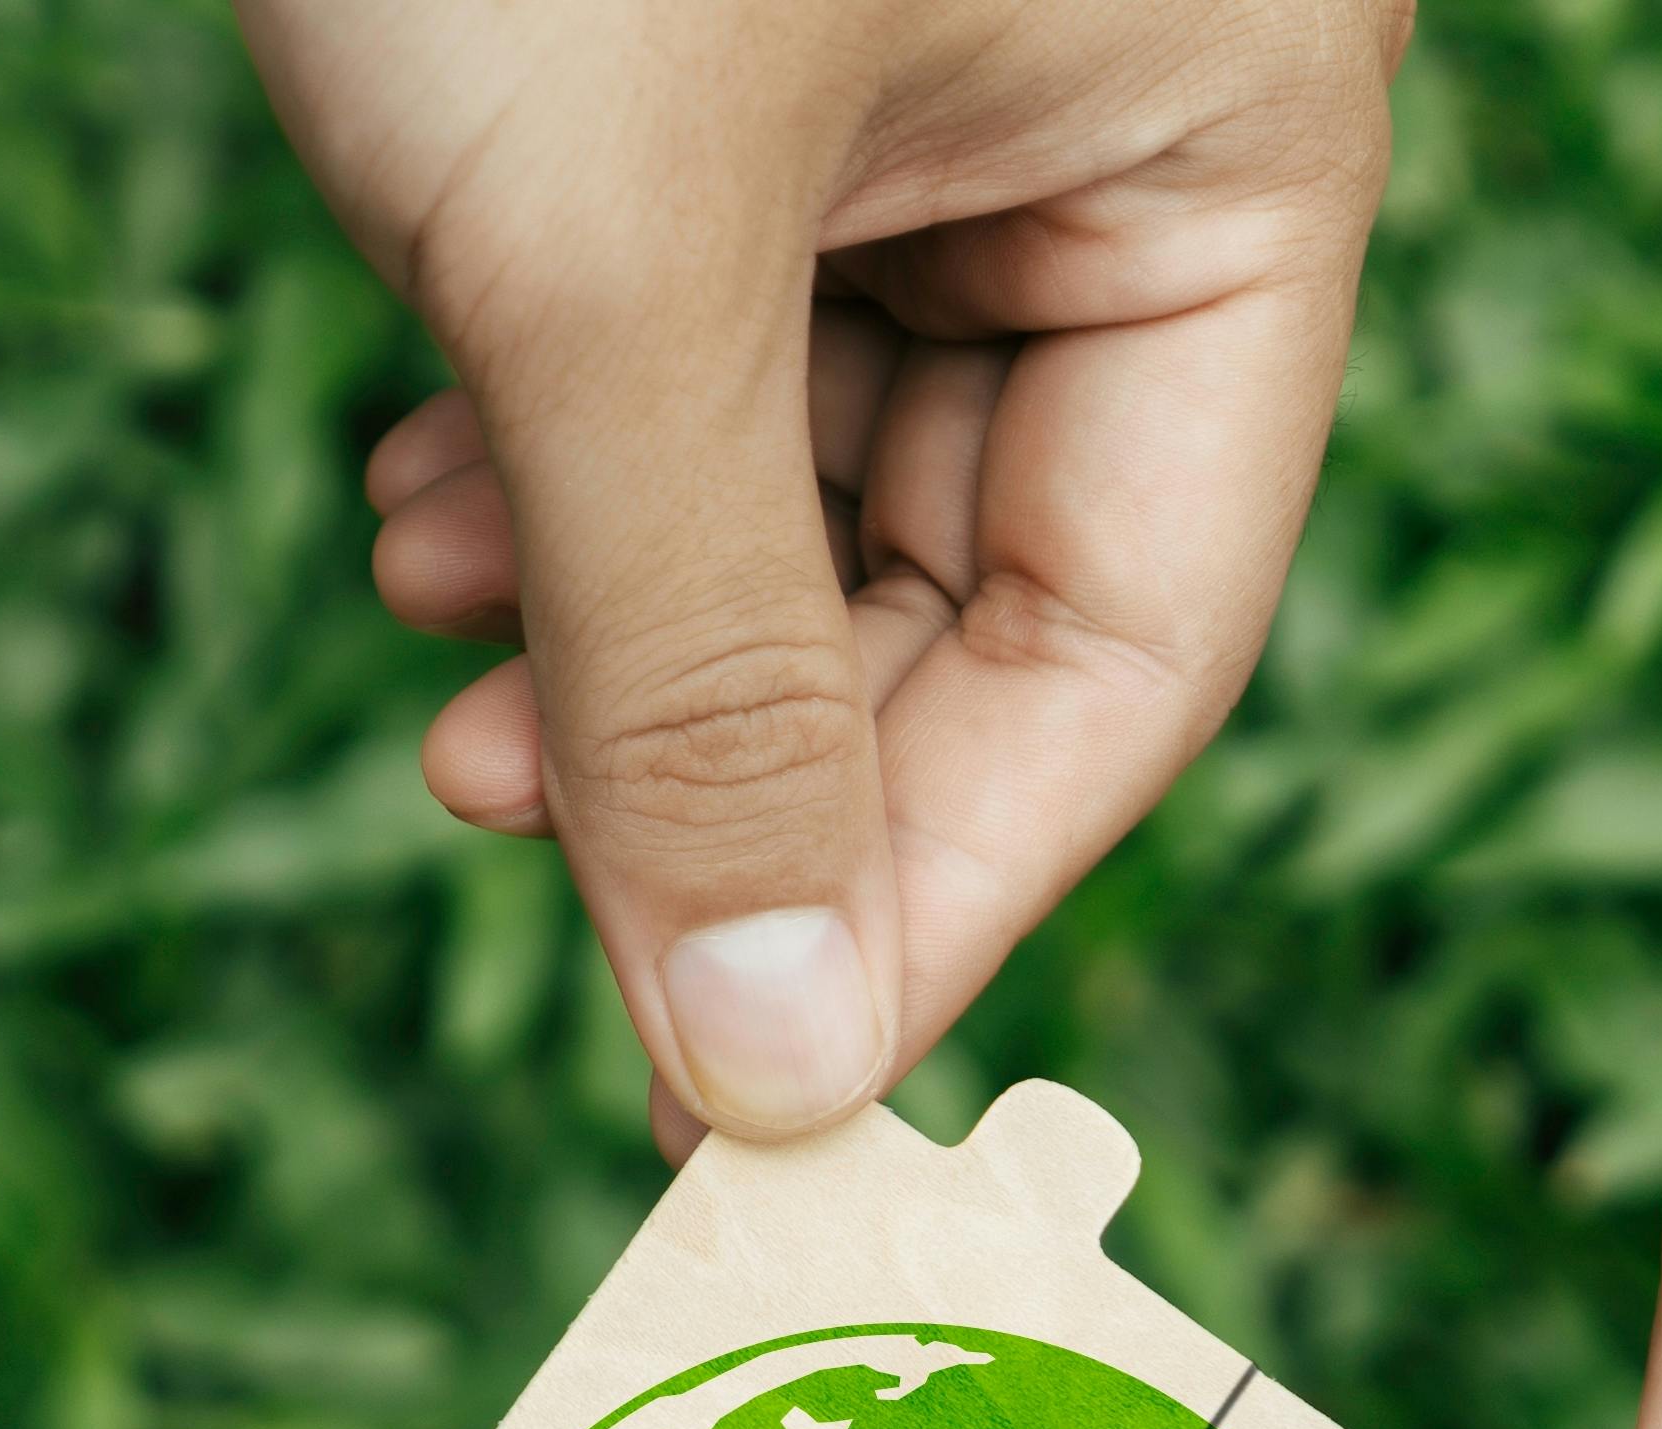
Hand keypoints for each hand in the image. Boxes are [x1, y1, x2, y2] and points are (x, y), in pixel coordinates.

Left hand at [239, 0, 1401, 1148]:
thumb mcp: (603, 269)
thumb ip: (688, 669)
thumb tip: (767, 1054)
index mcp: (1241, 136)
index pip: (1132, 639)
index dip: (930, 891)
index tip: (735, 1091)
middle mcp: (1139, 114)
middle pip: (979, 581)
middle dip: (720, 732)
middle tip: (495, 825)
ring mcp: (957, 80)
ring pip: (819, 476)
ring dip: (612, 602)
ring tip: (428, 623)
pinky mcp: (767, 54)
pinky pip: (711, 340)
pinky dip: (565, 454)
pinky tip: (420, 504)